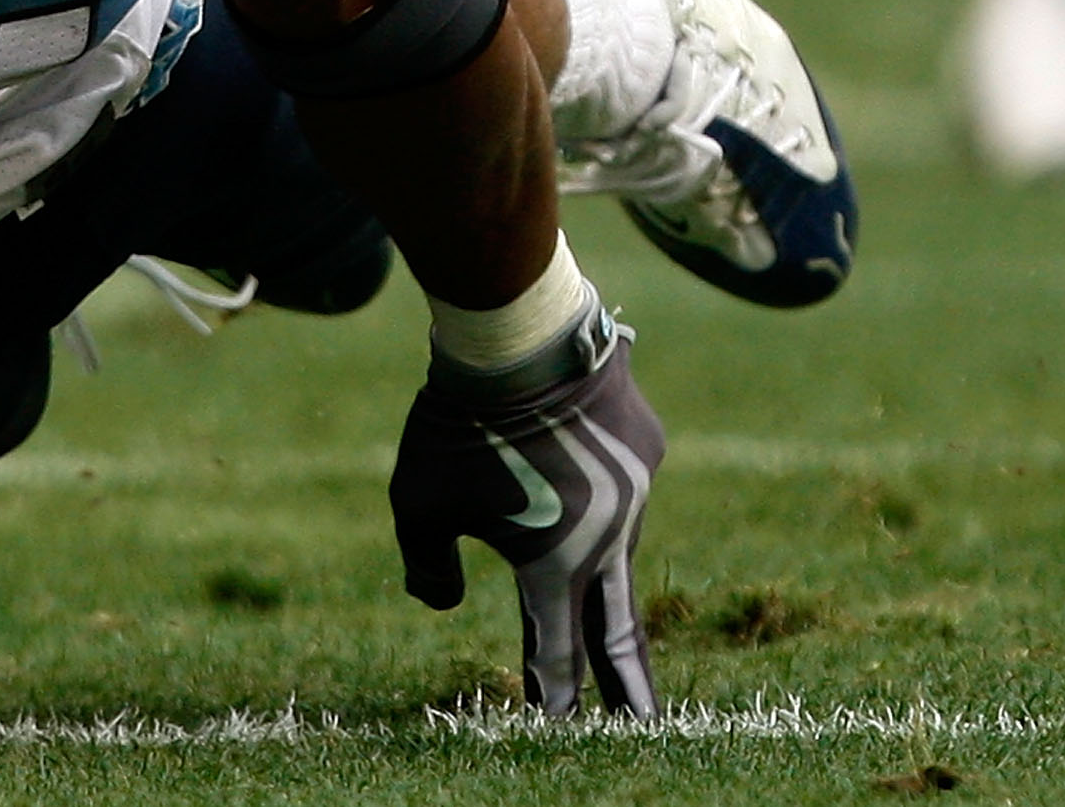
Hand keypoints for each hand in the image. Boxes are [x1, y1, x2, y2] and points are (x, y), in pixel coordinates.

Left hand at [390, 306, 663, 717]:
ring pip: (614, 536)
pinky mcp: (648, 444)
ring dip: (590, 545)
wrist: (519, 333)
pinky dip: (594, 474)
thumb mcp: (416, 501)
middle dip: (629, 687)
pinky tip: (565, 440)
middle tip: (642, 728)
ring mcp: (639, 489)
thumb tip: (439, 599)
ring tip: (550, 505)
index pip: (556, 652)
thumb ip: (427, 565)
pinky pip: (620, 475)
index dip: (554, 697)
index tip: (557, 731)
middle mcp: (611, 538)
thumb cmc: (456, 423)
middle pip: (619, 628)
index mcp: (556, 566)